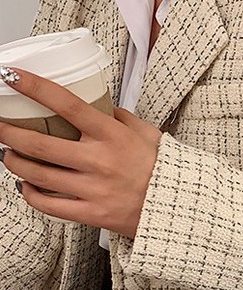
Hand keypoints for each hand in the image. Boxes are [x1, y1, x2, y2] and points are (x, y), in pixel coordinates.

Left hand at [0, 68, 161, 237]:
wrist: (178, 208)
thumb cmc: (164, 170)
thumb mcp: (147, 134)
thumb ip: (119, 118)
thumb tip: (96, 104)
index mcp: (113, 136)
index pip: (66, 104)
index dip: (33, 86)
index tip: (11, 76)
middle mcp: (100, 162)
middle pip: (39, 143)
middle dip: (8, 132)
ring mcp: (94, 190)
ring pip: (38, 175)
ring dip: (13, 162)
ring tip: (8, 155)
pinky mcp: (93, 214)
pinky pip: (50, 206)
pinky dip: (30, 195)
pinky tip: (26, 186)